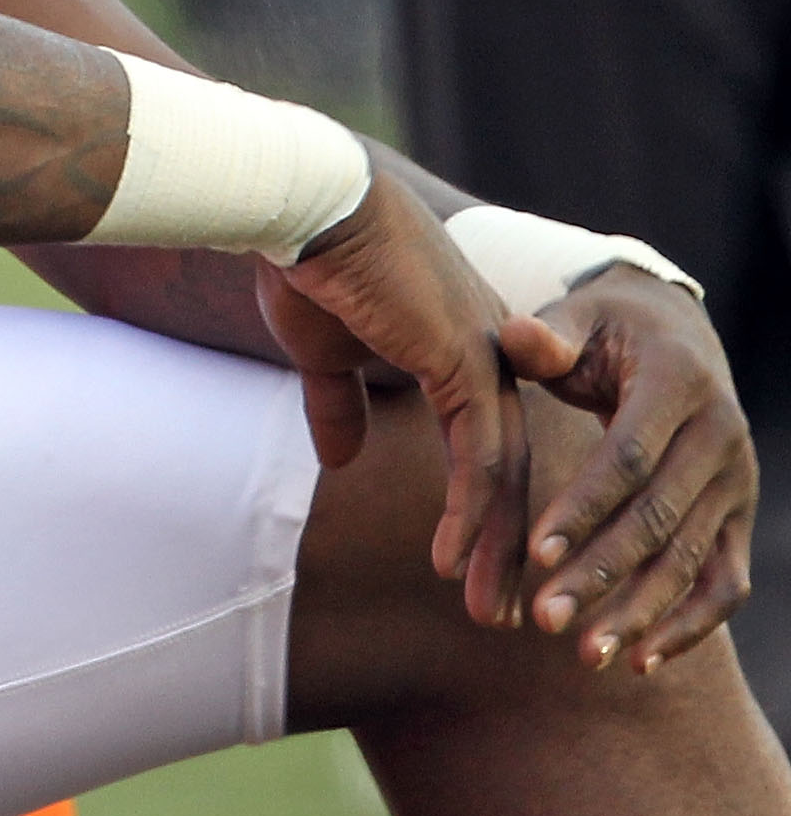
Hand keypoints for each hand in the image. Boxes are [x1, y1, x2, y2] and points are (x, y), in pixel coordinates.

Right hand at [258, 171, 531, 629]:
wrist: (302, 205)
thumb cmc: (306, 261)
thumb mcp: (323, 349)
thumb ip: (339, 401)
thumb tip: (339, 458)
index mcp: (461, 343)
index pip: (488, 438)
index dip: (482, 505)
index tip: (465, 562)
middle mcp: (489, 351)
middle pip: (513, 466)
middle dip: (504, 545)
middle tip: (494, 611)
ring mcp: (485, 357)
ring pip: (506, 473)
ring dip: (494, 547)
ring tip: (484, 609)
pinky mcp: (465, 363)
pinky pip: (481, 457)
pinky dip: (471, 514)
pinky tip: (452, 557)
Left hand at [506, 268, 755, 673]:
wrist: (675, 335)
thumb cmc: (605, 328)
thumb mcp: (577, 315)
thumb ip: (546, 333)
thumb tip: (517, 337)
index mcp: (678, 382)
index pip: (631, 457)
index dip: (586, 506)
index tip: (535, 551)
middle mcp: (722, 436)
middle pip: (662, 520)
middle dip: (604, 573)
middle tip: (547, 619)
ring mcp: (737, 482)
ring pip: (694, 561)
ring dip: (641, 614)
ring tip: (584, 654)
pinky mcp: (737, 516)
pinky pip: (724, 583)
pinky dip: (688, 626)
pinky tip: (638, 660)